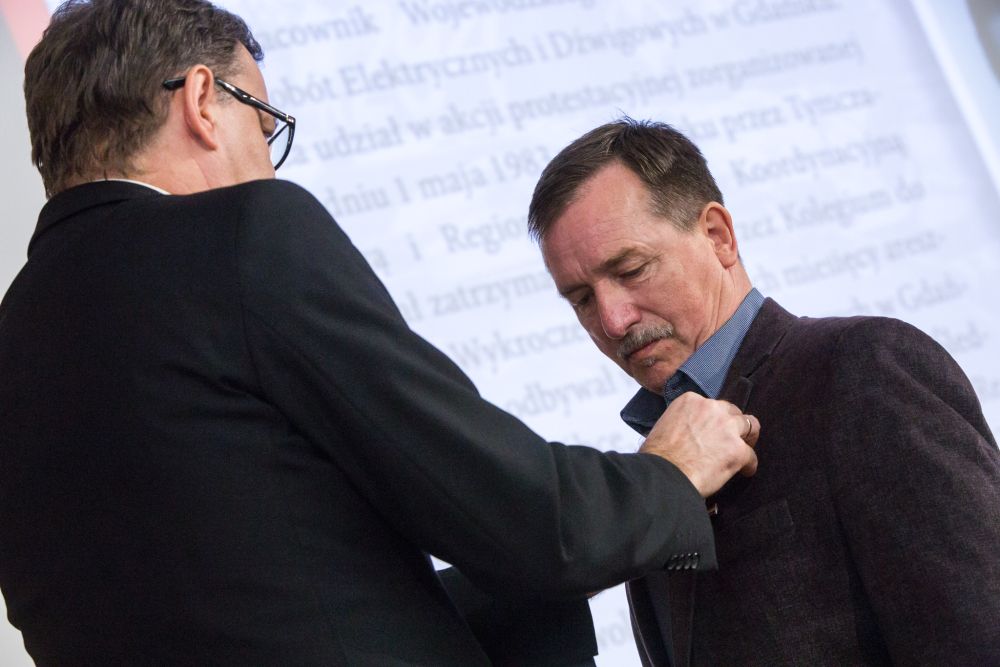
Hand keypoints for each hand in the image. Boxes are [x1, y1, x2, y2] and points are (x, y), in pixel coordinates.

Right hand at [639, 392, 758, 497]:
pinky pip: (751, 456)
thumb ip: (682, 422)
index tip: (713, 430)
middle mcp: (712, 408)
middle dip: (733, 425)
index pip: (712, 405)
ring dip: (746, 439)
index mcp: (691, 401)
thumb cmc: (657, 456)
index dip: (714, 419)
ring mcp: (727, 428)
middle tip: (730, 440)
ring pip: (750, 426)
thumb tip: (686, 434)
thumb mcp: (664, 425)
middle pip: (733, 412)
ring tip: (744, 451)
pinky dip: (748, 464)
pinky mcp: (737, 450)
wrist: (663, 474)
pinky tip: (744, 471)